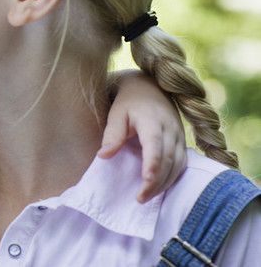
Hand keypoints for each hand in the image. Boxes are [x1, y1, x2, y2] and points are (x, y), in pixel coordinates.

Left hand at [98, 69, 186, 202]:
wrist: (149, 87)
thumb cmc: (128, 102)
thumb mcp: (116, 113)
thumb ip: (112, 134)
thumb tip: (103, 156)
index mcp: (152, 119)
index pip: (155, 143)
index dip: (152, 162)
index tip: (145, 179)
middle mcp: (170, 128)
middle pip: (167, 158)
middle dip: (155, 181)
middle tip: (139, 198)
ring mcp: (179, 135)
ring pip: (177, 164)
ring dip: (164, 183)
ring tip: (146, 197)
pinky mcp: (182, 142)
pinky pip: (182, 164)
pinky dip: (172, 178)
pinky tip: (159, 188)